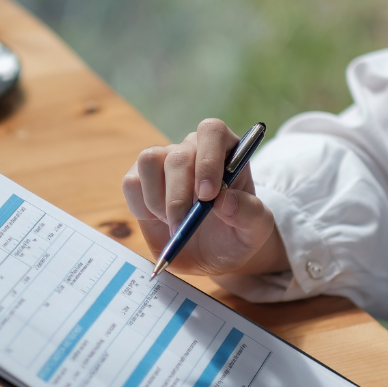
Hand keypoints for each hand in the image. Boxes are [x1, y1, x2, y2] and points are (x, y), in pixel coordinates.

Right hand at [122, 119, 286, 274]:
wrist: (212, 255)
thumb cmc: (236, 235)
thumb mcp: (256, 230)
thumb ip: (249, 214)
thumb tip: (224, 200)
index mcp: (227, 150)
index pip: (212, 131)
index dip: (208, 159)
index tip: (208, 195)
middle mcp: (193, 149)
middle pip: (177, 155)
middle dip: (179, 196)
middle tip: (184, 226)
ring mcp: (164, 162)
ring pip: (149, 161)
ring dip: (158, 200)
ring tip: (174, 224)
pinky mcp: (141, 180)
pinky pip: (131, 183)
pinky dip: (142, 206)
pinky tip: (160, 221)